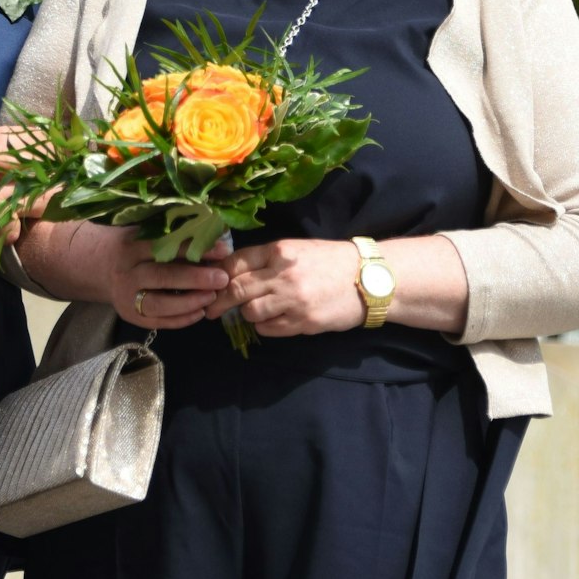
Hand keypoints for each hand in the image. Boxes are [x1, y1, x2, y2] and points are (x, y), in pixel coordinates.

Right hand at [101, 230, 230, 330]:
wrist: (99, 266)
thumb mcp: (144, 234)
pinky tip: (200, 312)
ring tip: (213, 296)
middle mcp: (126, 273)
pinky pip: (157, 321)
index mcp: (130, 246)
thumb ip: (172, 237)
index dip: (194, 249)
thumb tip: (214, 238)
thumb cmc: (132, 246)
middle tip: (222, 278)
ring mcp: (126, 297)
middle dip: (194, 278)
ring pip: (158, 303)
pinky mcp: (130, 315)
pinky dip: (180, 319)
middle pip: (161, 276)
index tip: (223, 250)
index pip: (164, 247)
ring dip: (188, 302)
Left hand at [203, 238, 365, 335]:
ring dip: (247, 313)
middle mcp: (284, 273)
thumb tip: (230, 272)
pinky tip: (274, 320)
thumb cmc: (330, 262)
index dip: (217, 276)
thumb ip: (267, 260)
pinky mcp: (304, 321)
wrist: (369, 279)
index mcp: (280, 251)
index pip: (235, 262)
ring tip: (256, 310)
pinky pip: (268, 328)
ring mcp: (293, 299)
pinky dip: (265, 326)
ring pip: (250, 311)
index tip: (209, 285)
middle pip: (236, 289)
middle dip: (218, 301)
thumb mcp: (298, 250)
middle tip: (210, 309)